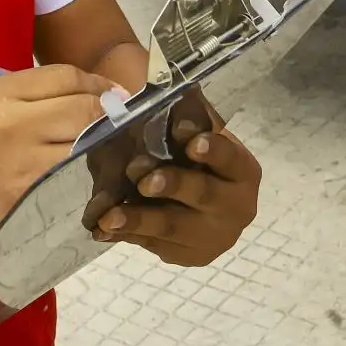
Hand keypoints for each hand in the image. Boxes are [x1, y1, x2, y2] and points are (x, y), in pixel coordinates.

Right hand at [0, 64, 117, 285]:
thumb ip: (27, 100)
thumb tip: (85, 94)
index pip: (65, 75)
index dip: (98, 84)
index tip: (113, 96)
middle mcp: (12, 120)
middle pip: (85, 106)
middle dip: (108, 116)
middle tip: (119, 127)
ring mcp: (24, 160)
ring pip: (88, 142)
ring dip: (106, 148)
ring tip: (110, 152)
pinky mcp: (33, 195)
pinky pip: (79, 176)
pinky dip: (92, 175)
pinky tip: (94, 178)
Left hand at [93, 119, 260, 266]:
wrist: (212, 210)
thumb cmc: (202, 161)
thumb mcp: (202, 137)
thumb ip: (188, 118)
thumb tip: (164, 90)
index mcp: (242, 171)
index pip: (231, 158)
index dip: (213, 150)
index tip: (191, 142)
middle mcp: (236, 207)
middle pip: (203, 194)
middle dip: (172, 185)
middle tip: (143, 180)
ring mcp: (213, 237)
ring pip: (173, 227)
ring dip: (140, 219)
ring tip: (110, 217)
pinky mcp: (188, 255)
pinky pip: (154, 244)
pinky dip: (128, 235)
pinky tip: (103, 229)